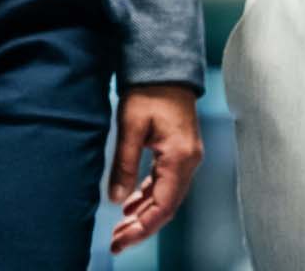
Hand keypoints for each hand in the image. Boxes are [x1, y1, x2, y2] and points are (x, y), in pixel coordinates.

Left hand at [107, 84, 202, 253]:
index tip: (120, 240)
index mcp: (180, 157)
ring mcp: (187, 156)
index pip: (162, 206)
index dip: (141, 228)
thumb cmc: (149, 90)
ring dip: (144, 213)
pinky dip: (149, 195)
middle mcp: (189, 161)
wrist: (165, 64)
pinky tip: (131, 202)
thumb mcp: (131, 126)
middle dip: (141, 226)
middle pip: (166, 206)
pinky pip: (166, 182)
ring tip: (120, 227)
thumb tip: (115, 198)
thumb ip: (125, 164)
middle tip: (116, 241)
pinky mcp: (180, 150)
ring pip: (166, 196)